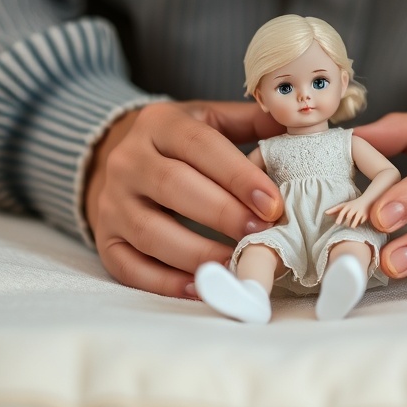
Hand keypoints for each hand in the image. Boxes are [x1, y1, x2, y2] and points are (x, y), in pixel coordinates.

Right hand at [85, 101, 283, 297]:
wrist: (110, 158)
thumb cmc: (175, 143)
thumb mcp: (207, 119)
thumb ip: (250, 122)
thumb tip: (301, 127)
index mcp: (158, 124)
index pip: (199, 145)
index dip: (238, 176)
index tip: (273, 203)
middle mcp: (128, 161)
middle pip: (173, 187)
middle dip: (223, 214)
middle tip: (261, 233)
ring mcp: (112, 203)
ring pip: (151, 232)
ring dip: (199, 253)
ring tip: (237, 263)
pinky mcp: (105, 240)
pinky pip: (131, 267)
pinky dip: (166, 283)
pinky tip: (202, 287)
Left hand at [325, 196, 371, 227]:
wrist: (366, 200)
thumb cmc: (352, 204)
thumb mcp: (344, 205)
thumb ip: (335, 209)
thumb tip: (325, 213)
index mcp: (347, 206)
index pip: (342, 212)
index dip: (339, 217)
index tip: (337, 223)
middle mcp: (353, 208)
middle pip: (348, 217)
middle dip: (346, 223)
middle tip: (345, 226)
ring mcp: (360, 212)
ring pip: (354, 222)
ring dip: (352, 225)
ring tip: (351, 226)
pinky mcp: (365, 216)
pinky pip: (360, 223)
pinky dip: (358, 224)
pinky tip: (358, 224)